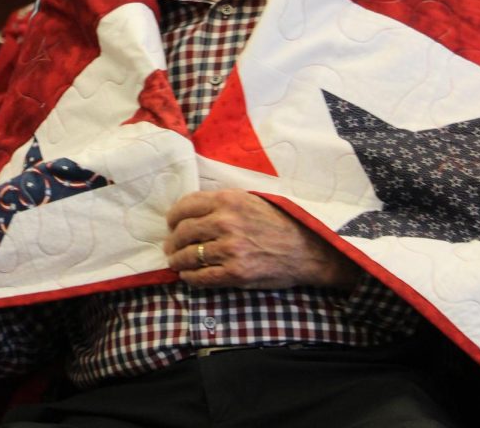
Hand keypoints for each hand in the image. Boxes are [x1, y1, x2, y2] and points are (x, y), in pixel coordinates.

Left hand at [164, 190, 358, 289]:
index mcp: (227, 200)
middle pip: (182, 232)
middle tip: (171, 247)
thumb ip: (221, 203)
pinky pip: (201, 277)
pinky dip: (190, 278)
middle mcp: (225, 222)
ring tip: (177, 263)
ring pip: (187, 256)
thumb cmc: (278, 223)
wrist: (308, 249)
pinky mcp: (235, 273)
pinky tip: (189, 276)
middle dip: (172, 241)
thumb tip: (190, 213)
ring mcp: (230, 249)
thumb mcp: (250, 200)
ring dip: (177, 261)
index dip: (173, 217)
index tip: (172, 224)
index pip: (185, 206)